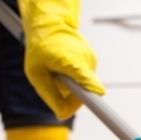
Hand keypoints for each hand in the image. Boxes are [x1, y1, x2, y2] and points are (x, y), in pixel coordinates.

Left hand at [14, 0, 104, 119]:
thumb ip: (50, 95)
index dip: (95, 101)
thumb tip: (62, 114)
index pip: (90, 86)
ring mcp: (92, 60)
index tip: (104, 113)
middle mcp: (87, 61)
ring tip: (57, 70)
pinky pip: (85, 79)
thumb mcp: (36, 74)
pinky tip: (64, 66)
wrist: (50, 24)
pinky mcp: (93, 60)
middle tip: (53, 84)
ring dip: (72, 86)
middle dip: (71, 96)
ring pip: (85, 86)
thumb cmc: (40, 47)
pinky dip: (75, 78)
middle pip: (86, 92)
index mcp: (72, 62)